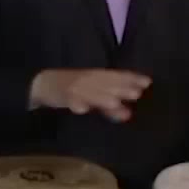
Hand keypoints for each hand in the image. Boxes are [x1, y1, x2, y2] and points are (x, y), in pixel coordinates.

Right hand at [29, 68, 151, 121]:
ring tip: (114, 103)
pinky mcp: (59, 95)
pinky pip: (68, 100)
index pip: (116, 75)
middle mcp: (86, 79)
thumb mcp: (92, 97)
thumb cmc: (71, 91)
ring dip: (101, 96)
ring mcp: (73, 86)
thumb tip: (129, 113)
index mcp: (96, 76)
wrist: (41, 84)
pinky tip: (81, 110)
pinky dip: (75, 104)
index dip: (131, 78)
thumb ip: (110, 106)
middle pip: (105, 82)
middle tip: (136, 94)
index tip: (148, 82)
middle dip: (120, 87)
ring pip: (89, 91)